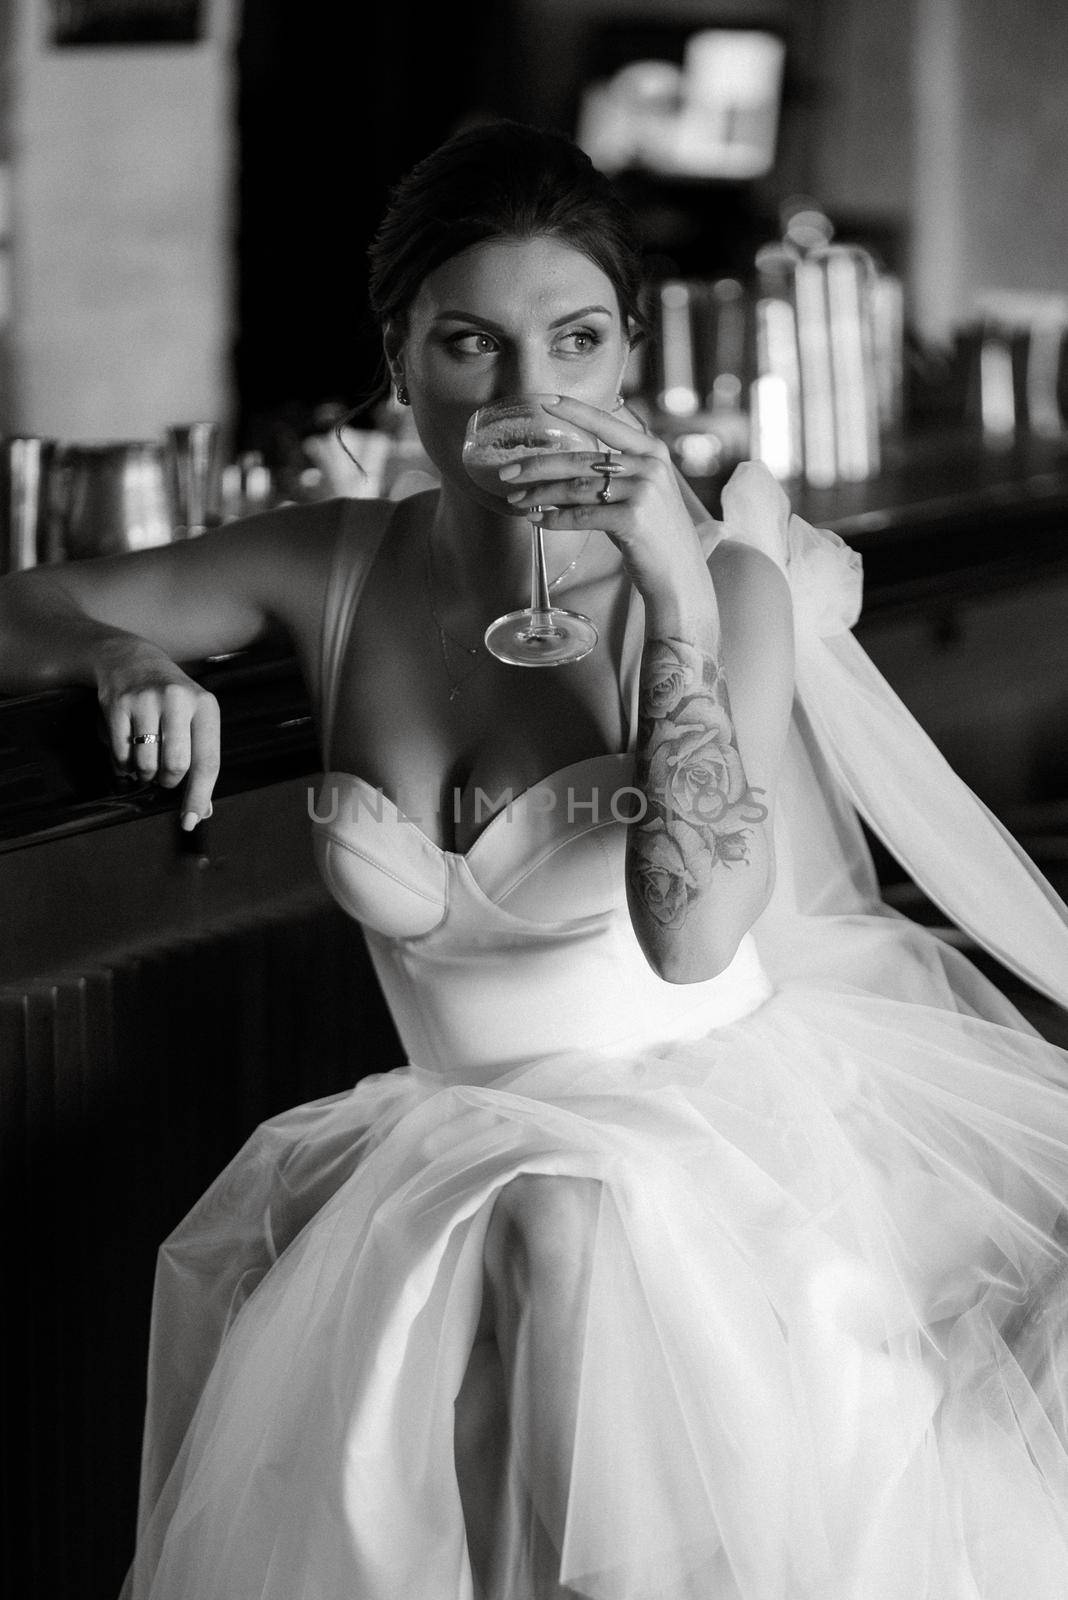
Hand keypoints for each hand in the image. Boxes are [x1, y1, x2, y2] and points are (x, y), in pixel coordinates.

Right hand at [95, 639, 220, 828]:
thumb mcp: (194, 720)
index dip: (198, 796)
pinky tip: (128, 753)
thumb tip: (202, 811)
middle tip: (164, 775)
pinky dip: (123, 765)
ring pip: (145, 764)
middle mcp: (178, 700)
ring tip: (146, 761)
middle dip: (168, 781)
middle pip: (176, 766)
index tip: (189, 821)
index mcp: (205, 706)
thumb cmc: (171, 700)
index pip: (207, 761)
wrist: (131, 659)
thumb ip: (201, 762)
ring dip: (144, 774)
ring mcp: (145, 701)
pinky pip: (120, 755)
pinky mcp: (117, 704)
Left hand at [498, 395, 710, 602]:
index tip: (544, 403)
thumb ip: (615, 474)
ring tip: (518, 500)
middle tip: (509, 473)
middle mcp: (649, 465)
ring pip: (577, 487)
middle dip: (538, 466)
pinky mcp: (633, 518)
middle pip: (581, 459)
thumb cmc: (655, 535)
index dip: (574, 410)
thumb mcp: (642, 493)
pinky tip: (539, 521)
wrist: (680, 575)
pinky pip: (582, 515)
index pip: (606, 422)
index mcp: (652, 451)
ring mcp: (643, 491)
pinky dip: (556, 519)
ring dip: (540, 495)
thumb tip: (562, 471)